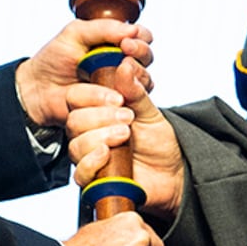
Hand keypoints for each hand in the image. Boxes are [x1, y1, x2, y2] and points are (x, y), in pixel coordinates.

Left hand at [16, 20, 153, 127]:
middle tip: (126, 53)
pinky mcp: (117, 106)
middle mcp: (122, 64)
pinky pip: (133, 102)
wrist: (38, 90)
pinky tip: (117, 94)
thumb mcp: (74, 34)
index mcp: (115, 42)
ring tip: (120, 74)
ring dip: (137, 75)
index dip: (141, 37)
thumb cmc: (54, 59)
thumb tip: (132, 30)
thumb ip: (103, 28)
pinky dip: (128, 95)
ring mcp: (121, 86)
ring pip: (145, 80)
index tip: (128, 41)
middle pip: (147, 58)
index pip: (141, 36)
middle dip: (141, 54)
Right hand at [66, 57, 184, 220]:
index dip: (92, 95)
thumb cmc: (159, 141)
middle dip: (100, 116)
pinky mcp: (94, 180)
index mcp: (97, 112)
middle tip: (127, 117)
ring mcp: (89, 156)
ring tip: (125, 134)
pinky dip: (91, 162)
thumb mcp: (150, 112)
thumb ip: (135, 92)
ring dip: (99, 136)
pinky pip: (80, 173)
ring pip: (75, 144)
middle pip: (74, 121)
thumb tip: (124, 65)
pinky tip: (107, 154)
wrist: (172, 174)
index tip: (119, 98)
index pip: (76, 98)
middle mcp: (89, 133)